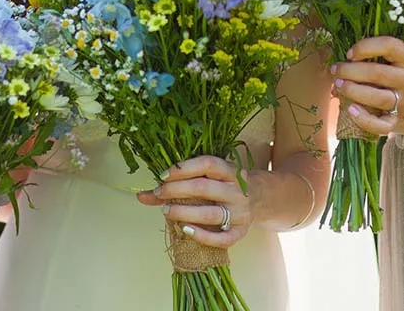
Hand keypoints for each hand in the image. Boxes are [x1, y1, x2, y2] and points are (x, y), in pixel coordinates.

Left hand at [135, 156, 255, 248]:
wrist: (263, 198)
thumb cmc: (226, 184)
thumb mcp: (210, 176)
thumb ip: (178, 182)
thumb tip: (141, 195)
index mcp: (230, 170)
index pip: (207, 164)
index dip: (184, 168)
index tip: (163, 175)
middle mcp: (237, 190)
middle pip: (204, 188)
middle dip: (177, 190)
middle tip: (159, 193)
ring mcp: (240, 212)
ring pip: (210, 214)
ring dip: (184, 212)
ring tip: (166, 210)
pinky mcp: (242, 232)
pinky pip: (222, 238)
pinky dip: (203, 236)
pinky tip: (186, 230)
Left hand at [330, 36, 403, 135]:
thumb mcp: (400, 60)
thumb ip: (378, 56)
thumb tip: (343, 60)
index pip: (389, 46)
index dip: (365, 46)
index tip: (349, 53)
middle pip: (377, 73)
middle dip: (350, 71)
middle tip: (336, 70)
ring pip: (377, 97)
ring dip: (352, 90)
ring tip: (338, 85)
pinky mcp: (398, 122)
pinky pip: (380, 125)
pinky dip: (363, 119)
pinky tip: (351, 110)